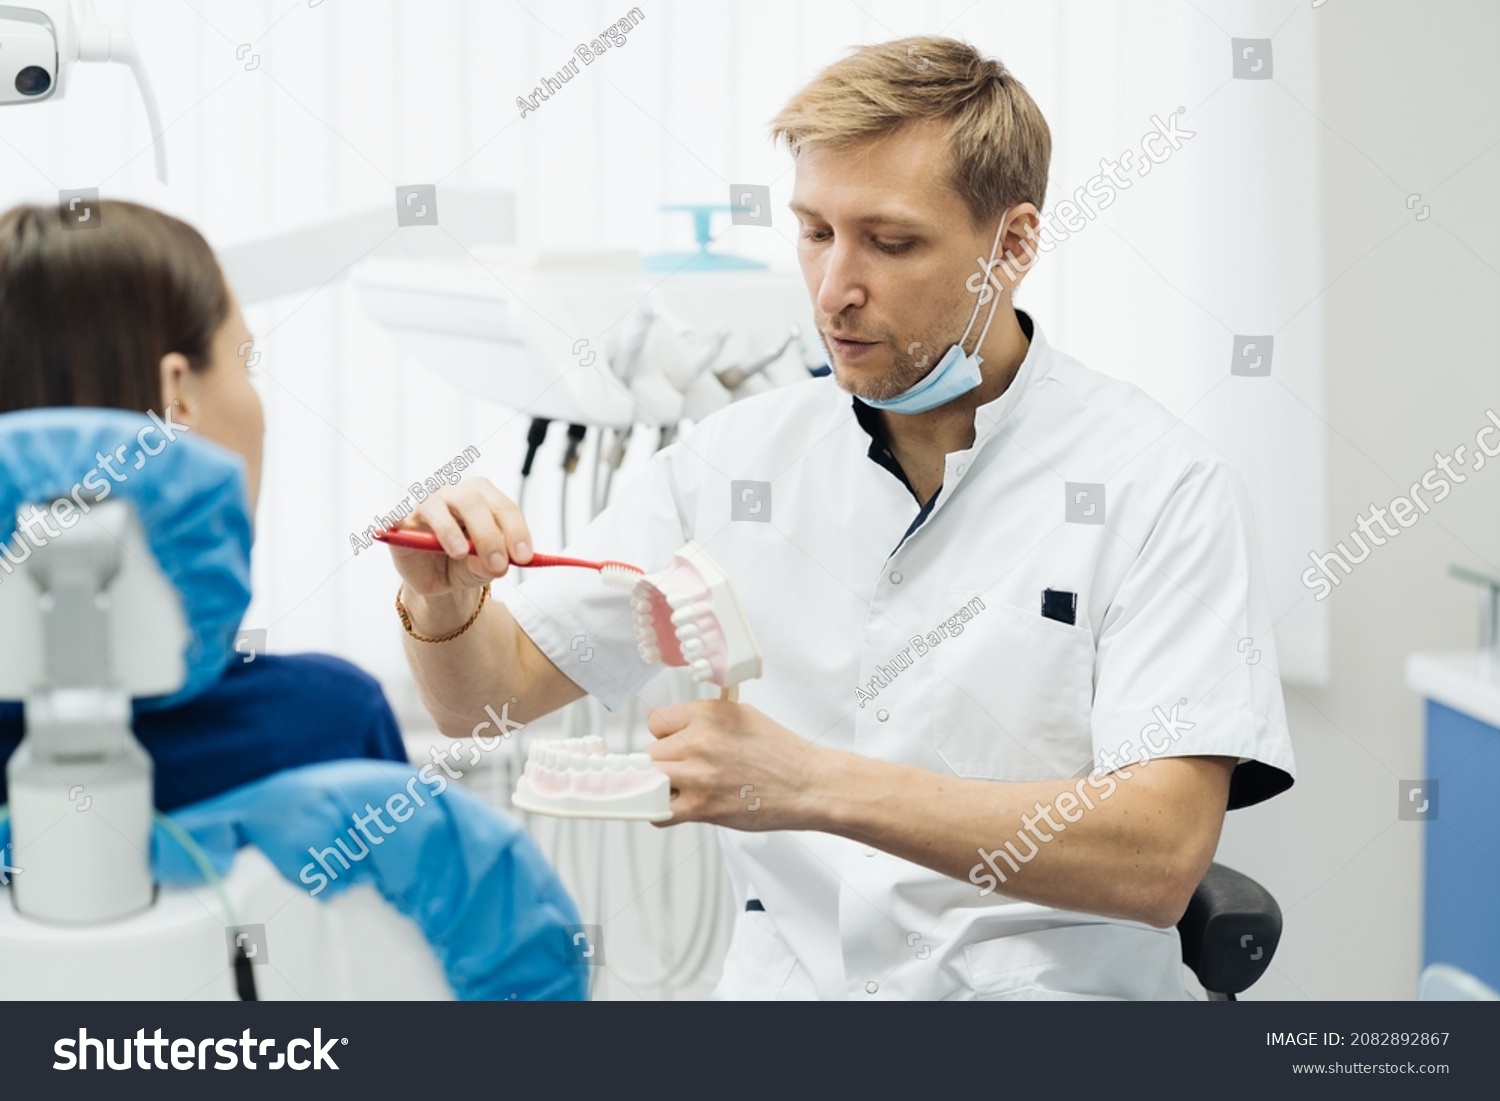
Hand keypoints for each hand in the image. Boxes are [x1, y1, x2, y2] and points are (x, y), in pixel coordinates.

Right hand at [387, 478, 532, 630]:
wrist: (439, 579)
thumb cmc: (467, 564)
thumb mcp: (483, 569)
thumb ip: (490, 565)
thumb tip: (495, 564)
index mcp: (485, 498)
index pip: (504, 508)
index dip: (516, 531)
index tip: (524, 557)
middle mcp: (456, 494)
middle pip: (473, 502)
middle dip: (489, 534)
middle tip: (498, 564)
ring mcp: (428, 504)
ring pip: (438, 506)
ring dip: (450, 531)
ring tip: (460, 554)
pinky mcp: (402, 522)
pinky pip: (398, 518)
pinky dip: (397, 522)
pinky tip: (399, 532)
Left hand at [645, 701, 830, 830]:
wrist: (808, 786)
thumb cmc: (781, 754)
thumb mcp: (740, 717)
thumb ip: (703, 720)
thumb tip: (670, 727)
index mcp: (708, 714)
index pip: (655, 721)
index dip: (665, 736)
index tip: (673, 745)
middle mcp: (699, 741)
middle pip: (649, 753)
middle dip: (663, 763)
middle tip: (686, 770)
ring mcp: (698, 775)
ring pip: (649, 780)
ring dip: (661, 787)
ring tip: (683, 789)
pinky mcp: (701, 806)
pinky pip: (657, 811)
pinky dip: (661, 812)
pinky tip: (678, 807)